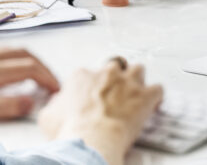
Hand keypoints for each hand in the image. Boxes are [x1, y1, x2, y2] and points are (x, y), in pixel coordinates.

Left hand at [0, 47, 60, 122]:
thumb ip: (3, 104)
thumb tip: (30, 101)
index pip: (29, 67)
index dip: (47, 78)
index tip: (56, 90)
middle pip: (26, 54)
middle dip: (44, 67)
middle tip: (52, 83)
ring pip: (15, 50)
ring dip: (32, 61)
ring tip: (38, 76)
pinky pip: (3, 51)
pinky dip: (18, 58)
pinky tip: (14, 70)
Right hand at [37, 57, 162, 164]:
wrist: (91, 140)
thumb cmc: (70, 130)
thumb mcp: (48, 116)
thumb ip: (55, 104)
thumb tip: (56, 104)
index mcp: (82, 76)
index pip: (89, 73)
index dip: (93, 86)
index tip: (93, 98)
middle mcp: (106, 73)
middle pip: (115, 65)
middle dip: (116, 77)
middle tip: (115, 93)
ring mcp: (127, 82)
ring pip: (138, 69)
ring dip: (138, 81)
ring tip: (135, 94)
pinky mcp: (144, 96)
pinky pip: (157, 89)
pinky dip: (156, 97)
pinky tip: (153, 105)